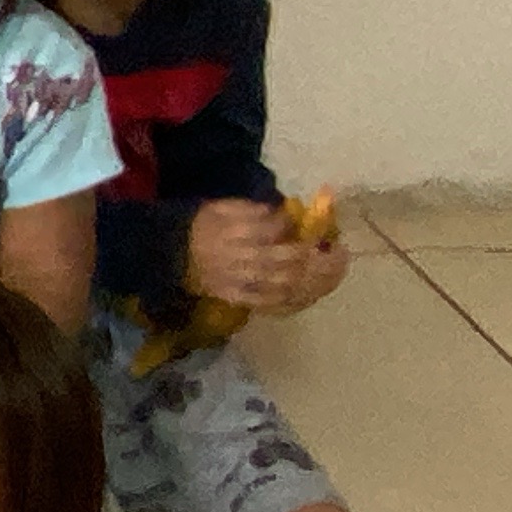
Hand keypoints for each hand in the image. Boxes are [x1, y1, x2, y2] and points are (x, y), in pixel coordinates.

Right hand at [183, 200, 348, 312]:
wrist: (172, 256)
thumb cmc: (201, 227)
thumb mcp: (220, 207)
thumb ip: (250, 209)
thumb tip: (283, 214)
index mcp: (232, 233)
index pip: (272, 232)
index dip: (299, 230)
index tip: (316, 226)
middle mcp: (239, 260)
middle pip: (286, 262)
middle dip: (318, 257)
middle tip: (339, 250)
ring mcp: (240, 283)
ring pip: (285, 286)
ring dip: (315, 280)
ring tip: (335, 271)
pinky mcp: (238, 299)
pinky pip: (272, 304)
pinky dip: (296, 300)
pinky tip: (312, 292)